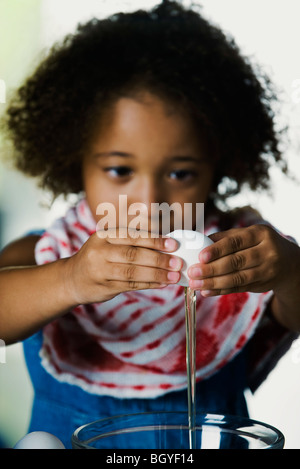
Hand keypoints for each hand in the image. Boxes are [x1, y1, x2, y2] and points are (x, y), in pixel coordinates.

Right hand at [65, 228, 181, 304]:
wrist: (72, 279)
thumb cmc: (98, 257)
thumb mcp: (107, 243)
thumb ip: (131, 242)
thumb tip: (165, 245)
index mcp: (103, 236)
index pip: (132, 236)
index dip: (154, 241)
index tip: (172, 245)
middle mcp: (99, 252)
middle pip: (133, 255)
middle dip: (158, 259)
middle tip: (177, 262)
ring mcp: (100, 271)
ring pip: (133, 273)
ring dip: (156, 274)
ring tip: (173, 276)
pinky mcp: (104, 287)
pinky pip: (130, 286)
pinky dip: (148, 285)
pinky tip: (162, 283)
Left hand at [187, 224, 298, 296]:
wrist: (288, 263)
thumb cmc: (259, 244)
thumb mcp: (248, 235)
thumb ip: (225, 237)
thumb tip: (199, 241)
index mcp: (260, 234)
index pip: (236, 242)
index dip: (218, 250)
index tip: (201, 256)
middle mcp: (266, 252)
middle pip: (236, 262)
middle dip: (212, 269)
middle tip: (193, 273)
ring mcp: (266, 270)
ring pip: (237, 278)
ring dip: (214, 283)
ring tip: (196, 285)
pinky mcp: (262, 285)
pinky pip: (238, 289)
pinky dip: (221, 291)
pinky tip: (207, 292)